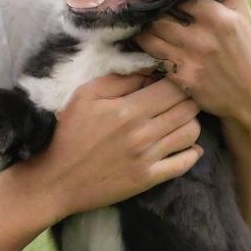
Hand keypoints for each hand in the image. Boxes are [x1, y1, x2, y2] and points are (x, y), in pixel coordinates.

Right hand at [22, 73, 202, 218]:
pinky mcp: (148, 179)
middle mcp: (143, 133)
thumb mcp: (84, 96)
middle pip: (187, 109)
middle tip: (178, 98)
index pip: (173, 88)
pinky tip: (187, 146)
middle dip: (188, 98)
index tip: (169, 80)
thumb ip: (118, 80)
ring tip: (178, 119)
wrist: (58, 180)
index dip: (177, 81)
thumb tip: (147, 71)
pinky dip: (192, 153)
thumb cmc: (68, 133)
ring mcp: (148, 158)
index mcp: (128, 110)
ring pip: (190, 133)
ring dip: (190, 122)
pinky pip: (184, 164)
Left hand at [135, 0, 250, 130]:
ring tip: (137, 26)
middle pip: (159, 16)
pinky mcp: (182, 78)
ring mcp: (191, 58)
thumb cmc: (248, 54)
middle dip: (148, 13)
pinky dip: (145, 51)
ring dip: (141, 32)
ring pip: (150, 36)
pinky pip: (152, 58)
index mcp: (219, 17)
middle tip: (138, 9)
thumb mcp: (244, 18)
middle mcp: (203, 36)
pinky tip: (142, 46)